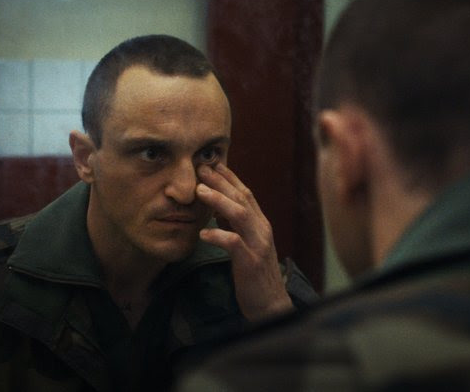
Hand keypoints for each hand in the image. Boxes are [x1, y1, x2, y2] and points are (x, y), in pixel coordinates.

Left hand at [196, 163, 293, 320]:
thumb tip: (219, 210)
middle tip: (202, 168)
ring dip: (219, 201)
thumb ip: (238, 227)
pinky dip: (219, 235)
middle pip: (243, 198)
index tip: (213, 164)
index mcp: (261, 225)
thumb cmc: (255, 275)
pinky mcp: (251, 262)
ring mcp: (258, 245)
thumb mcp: (248, 245)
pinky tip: (204, 232)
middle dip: (221, 181)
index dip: (230, 177)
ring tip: (200, 191)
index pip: (247, 194)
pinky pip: (234, 244)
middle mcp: (262, 230)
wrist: (270, 304)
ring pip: (240, 215)